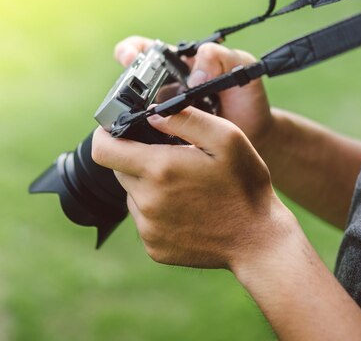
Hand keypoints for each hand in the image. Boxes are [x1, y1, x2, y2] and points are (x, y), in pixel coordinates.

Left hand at [91, 106, 297, 269]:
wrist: (257, 241)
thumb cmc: (245, 186)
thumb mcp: (226, 138)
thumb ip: (185, 118)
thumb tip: (151, 114)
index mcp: (159, 169)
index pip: (103, 150)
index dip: (104, 136)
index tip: (114, 132)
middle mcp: (146, 201)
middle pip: (119, 171)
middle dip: (137, 160)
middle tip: (170, 160)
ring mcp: (148, 228)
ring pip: (133, 196)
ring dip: (149, 187)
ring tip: (185, 188)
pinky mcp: (153, 247)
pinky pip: (144, 221)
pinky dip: (158, 212)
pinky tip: (186, 210)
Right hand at [114, 36, 273, 149]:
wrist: (254, 137)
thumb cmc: (245, 98)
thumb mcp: (239, 66)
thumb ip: (220, 57)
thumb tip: (195, 75)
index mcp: (175, 66)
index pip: (142, 52)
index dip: (130, 52)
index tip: (130, 58)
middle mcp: (161, 90)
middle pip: (128, 84)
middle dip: (123, 87)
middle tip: (128, 93)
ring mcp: (160, 117)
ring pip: (132, 114)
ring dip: (130, 117)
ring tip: (138, 120)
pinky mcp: (163, 141)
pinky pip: (145, 140)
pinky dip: (141, 141)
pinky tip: (148, 143)